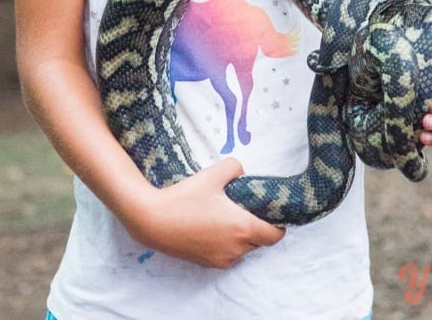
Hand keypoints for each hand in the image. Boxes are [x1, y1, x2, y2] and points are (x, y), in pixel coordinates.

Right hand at [129, 157, 284, 268]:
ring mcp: (221, 259)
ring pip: (243, 249)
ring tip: (226, 215)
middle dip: (257, 226)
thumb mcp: (212, 174)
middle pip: (259, 242)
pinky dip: (227, 243)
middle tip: (246, 207)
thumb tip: (242, 173)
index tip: (272, 211)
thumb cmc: (185, 197)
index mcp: (242, 228)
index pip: (275, 235)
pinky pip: (227, 254)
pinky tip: (212, 226)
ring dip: (241, 236)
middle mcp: (236, 249)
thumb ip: (234, 167)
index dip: (278, 224)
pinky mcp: (207, 264)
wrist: (153, 220)